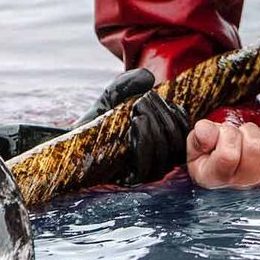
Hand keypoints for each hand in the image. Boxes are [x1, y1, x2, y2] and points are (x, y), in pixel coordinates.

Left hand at [76, 69, 190, 182]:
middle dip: (164, 117)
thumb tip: (149, 78)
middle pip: (177, 143)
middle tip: (143, 101)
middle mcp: (158, 158)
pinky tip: (135, 123)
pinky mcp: (131, 180)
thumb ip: (131, 81)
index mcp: (162, 139)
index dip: (179, 116)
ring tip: (138, 111)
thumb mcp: (115, 94)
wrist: (74, 139)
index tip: (164, 101)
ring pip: (166, 154)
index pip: (184, 133)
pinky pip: (148, 167)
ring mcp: (146, 171)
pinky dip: (146, 140)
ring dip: (156, 127)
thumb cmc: (99, 117)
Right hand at [186, 119, 259, 188]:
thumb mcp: (198, 145)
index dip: (227, 135)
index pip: (228, 156)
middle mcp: (243, 189)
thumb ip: (199, 135)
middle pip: (255, 149)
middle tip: (240, 135)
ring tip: (253, 139)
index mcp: (215, 180)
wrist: (231, 168)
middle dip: (246, 131)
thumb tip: (205, 130)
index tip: (222, 135)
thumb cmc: (213, 154)